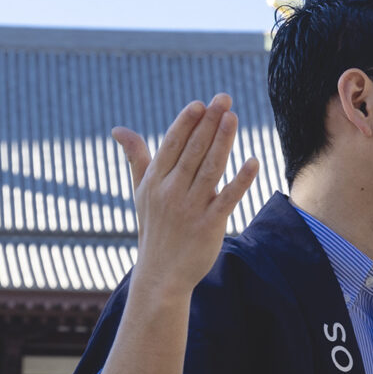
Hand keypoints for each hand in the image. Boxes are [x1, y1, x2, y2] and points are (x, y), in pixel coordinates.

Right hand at [116, 96, 264, 300]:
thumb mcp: (140, 192)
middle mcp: (171, 191)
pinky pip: (227, 198)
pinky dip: (241, 180)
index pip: (172, 145)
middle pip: (193, 151)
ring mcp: (190, 208)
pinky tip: (253, 161)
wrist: (161, 274)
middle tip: (223, 99)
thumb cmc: (153, 228)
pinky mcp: (209, 225)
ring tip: (233, 118)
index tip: (200, 103)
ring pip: (210, 169)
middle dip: (208, 123)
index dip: (186, 123)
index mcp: (155, 181)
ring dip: (222, 142)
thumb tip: (119, 129)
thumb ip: (136, 158)